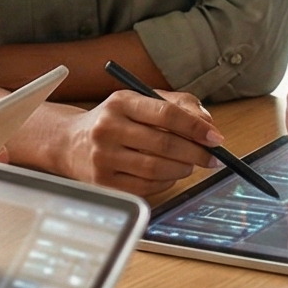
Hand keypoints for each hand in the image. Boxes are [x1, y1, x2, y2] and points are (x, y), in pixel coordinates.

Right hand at [9, 92, 218, 192]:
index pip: (165, 114)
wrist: (71, 143)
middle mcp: (108, 129)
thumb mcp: (141, 101)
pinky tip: (170, 174)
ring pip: (156, 169)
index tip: (215, 137)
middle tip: (212, 157)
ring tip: (190, 164)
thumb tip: (208, 123)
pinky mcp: (104, 183)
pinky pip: (147, 187)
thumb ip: (179, 105)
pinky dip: (167, 181)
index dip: (195, 127)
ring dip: (183, 168)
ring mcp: (104, 158)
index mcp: (121, 102)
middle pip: (164, 144)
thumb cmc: (116, 120)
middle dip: (196, 153)